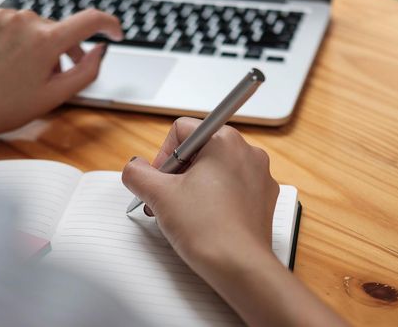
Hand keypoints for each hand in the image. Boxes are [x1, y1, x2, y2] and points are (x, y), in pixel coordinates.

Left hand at [0, 9, 122, 155]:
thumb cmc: (9, 106)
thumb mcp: (57, 95)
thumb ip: (87, 70)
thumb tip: (101, 48)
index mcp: (46, 40)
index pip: (90, 19)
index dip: (109, 24)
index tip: (114, 32)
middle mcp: (25, 21)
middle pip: (60, 28)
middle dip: (63, 49)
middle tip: (52, 75)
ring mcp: (2, 16)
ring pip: (35, 25)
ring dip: (38, 42)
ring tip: (25, 69)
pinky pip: (12, 22)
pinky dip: (16, 37)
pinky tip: (7, 58)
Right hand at [122, 118, 347, 326]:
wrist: (239, 266)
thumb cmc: (208, 230)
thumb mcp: (158, 195)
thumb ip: (137, 173)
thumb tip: (134, 168)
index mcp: (225, 140)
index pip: (181, 130)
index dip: (162, 157)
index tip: (160, 180)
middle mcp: (247, 152)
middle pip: (199, 151)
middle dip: (178, 174)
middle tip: (167, 200)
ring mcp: (259, 176)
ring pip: (216, 171)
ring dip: (194, 188)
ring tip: (184, 213)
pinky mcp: (263, 199)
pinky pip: (233, 189)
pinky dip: (215, 200)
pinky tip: (204, 220)